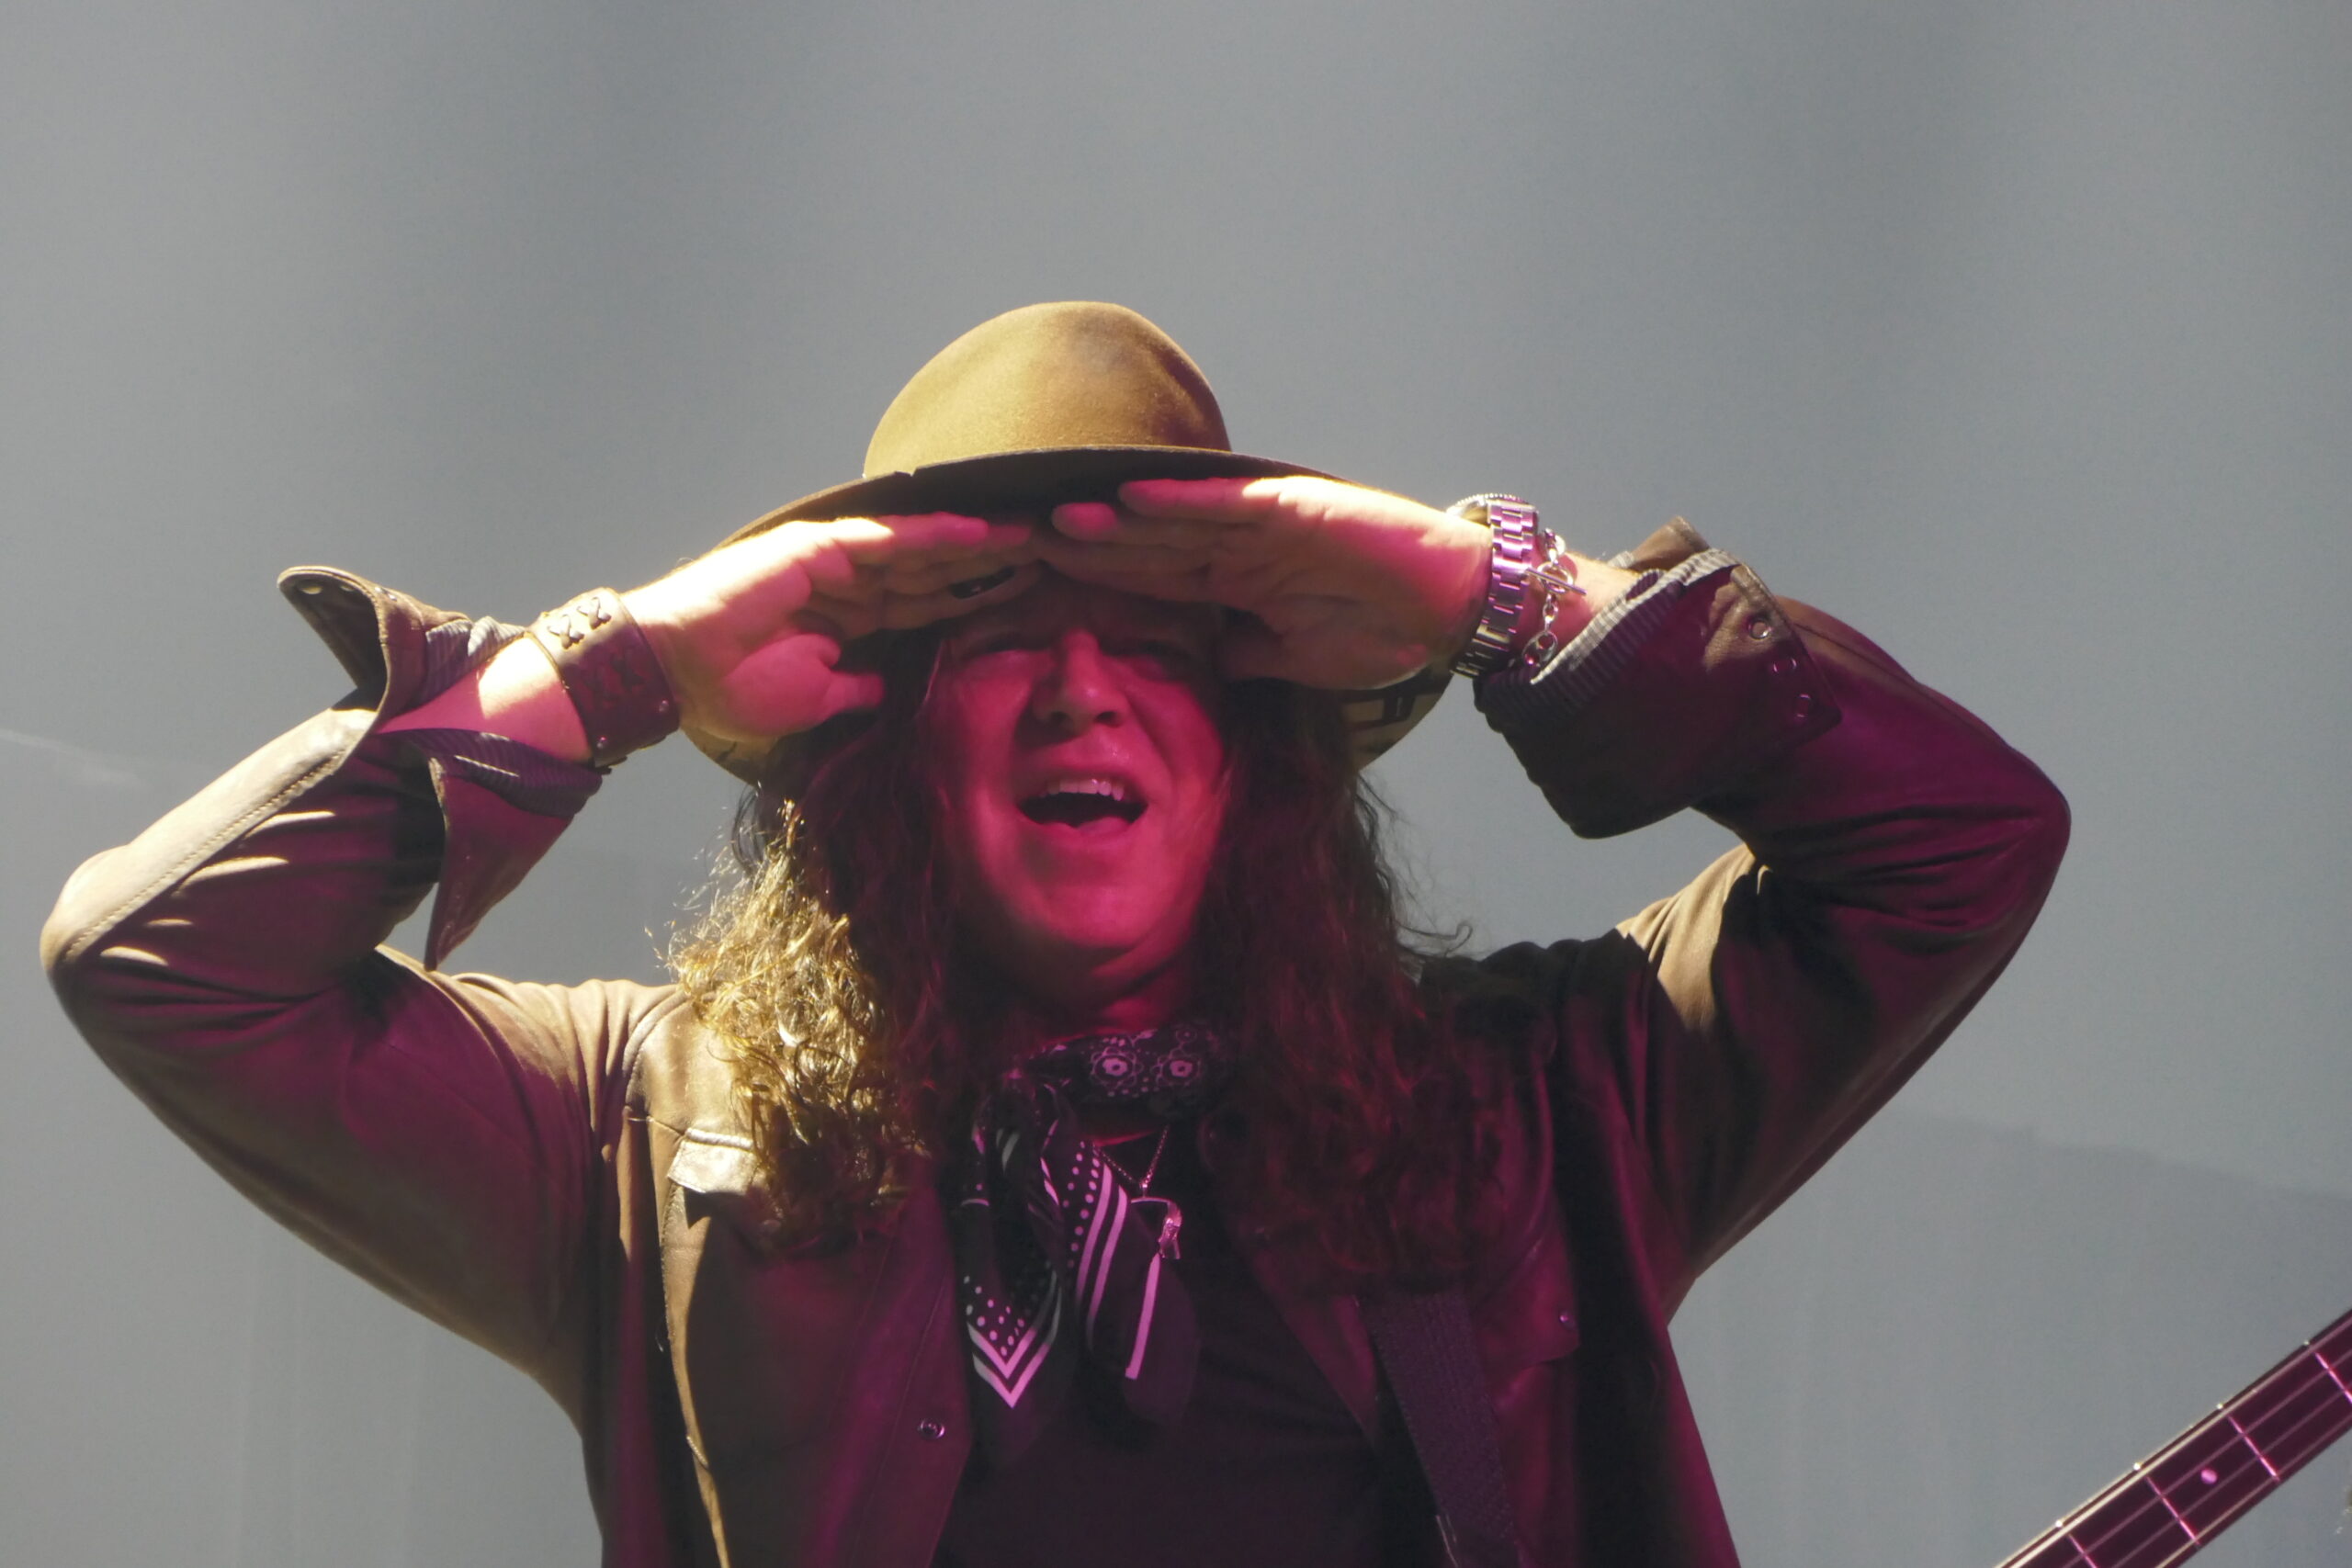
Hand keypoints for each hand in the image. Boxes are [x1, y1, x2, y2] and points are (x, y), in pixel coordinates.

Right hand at [626, 513, 1038, 746]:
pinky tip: (979, 531)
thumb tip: (884, 692)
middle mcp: (852, 584)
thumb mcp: (814, 700)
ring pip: (925, 549)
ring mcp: (838, 562)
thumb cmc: (733, 690)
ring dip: (979, 543)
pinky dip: (935, 535)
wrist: (678, 672)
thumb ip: (854, 691)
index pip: (930, 603)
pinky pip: (890, 541)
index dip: (979, 597)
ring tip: (1034, 535)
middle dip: (994, 563)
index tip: (1030, 592)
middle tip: (1054, 550)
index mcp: (854, 619)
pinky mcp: (821, 550)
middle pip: (939, 570)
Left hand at [1041, 477, 1492, 689]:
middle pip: (1144, 544)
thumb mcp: (1297, 661)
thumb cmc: (1383, 632)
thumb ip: (1248, 657)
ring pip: (1170, 517)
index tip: (1040, 584)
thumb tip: (1205, 670)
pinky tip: (1130, 497)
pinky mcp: (1292, 508)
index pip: (1148, 581)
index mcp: (1233, 585)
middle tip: (1016, 541)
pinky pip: (1224, 503)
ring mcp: (1260, 524)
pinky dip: (1178, 499)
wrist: (1449, 607)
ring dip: (1113, 518)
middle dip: (1083, 546)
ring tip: (1053, 517)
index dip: (1095, 580)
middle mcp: (1236, 548)